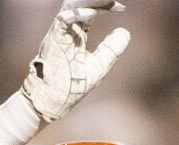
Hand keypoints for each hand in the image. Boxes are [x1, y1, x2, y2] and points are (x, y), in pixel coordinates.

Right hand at [21, 0, 130, 121]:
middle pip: (80, 6)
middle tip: (113, 0)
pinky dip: (78, 14)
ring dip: (88, 2)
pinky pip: (63, 19)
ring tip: (106, 1)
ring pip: (71, 7)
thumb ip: (111, 49)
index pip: (89, 13)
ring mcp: (59, 34)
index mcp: (76, 36)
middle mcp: (67, 32)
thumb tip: (125, 32)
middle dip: (96, 1)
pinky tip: (92, 12)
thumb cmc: (71, 87)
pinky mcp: (53, 39)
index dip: (104, 7)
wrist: (54, 102)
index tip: (120, 8)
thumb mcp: (99, 65)